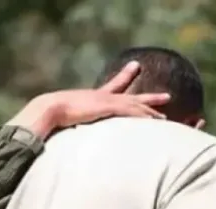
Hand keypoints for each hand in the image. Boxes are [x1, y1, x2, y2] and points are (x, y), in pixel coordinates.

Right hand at [8, 61, 170, 137]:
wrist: (48, 109)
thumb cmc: (50, 116)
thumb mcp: (62, 117)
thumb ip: (65, 122)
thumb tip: (58, 133)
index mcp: (93, 98)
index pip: (113, 87)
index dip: (125, 79)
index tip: (135, 68)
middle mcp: (102, 97)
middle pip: (132, 96)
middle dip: (149, 98)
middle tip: (167, 96)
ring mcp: (106, 101)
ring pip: (136, 106)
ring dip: (152, 112)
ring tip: (165, 119)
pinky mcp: (108, 107)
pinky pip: (132, 112)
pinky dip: (144, 116)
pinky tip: (155, 121)